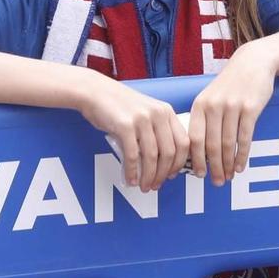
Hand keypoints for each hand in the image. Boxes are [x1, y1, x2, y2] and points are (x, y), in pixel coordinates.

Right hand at [79, 74, 186, 191]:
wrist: (95, 91)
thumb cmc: (119, 105)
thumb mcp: (146, 112)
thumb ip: (157, 130)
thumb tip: (163, 163)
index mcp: (166, 111)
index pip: (183, 142)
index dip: (179, 163)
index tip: (172, 175)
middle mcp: (157, 114)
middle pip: (169, 153)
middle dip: (163, 174)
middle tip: (155, 185)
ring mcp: (142, 119)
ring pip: (152, 157)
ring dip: (149, 176)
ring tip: (143, 186)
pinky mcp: (125, 126)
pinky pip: (133, 156)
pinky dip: (132, 172)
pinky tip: (131, 179)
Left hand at [188, 54, 275, 183]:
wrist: (252, 63)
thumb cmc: (229, 85)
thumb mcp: (210, 97)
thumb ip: (203, 120)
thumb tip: (197, 152)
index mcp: (199, 105)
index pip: (193, 138)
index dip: (195, 160)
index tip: (199, 175)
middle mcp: (213, 106)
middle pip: (211, 145)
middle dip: (213, 167)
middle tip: (216, 183)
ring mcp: (232, 106)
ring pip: (228, 144)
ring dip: (228, 164)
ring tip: (229, 177)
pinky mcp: (250, 108)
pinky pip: (245, 138)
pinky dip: (242, 155)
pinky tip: (241, 166)